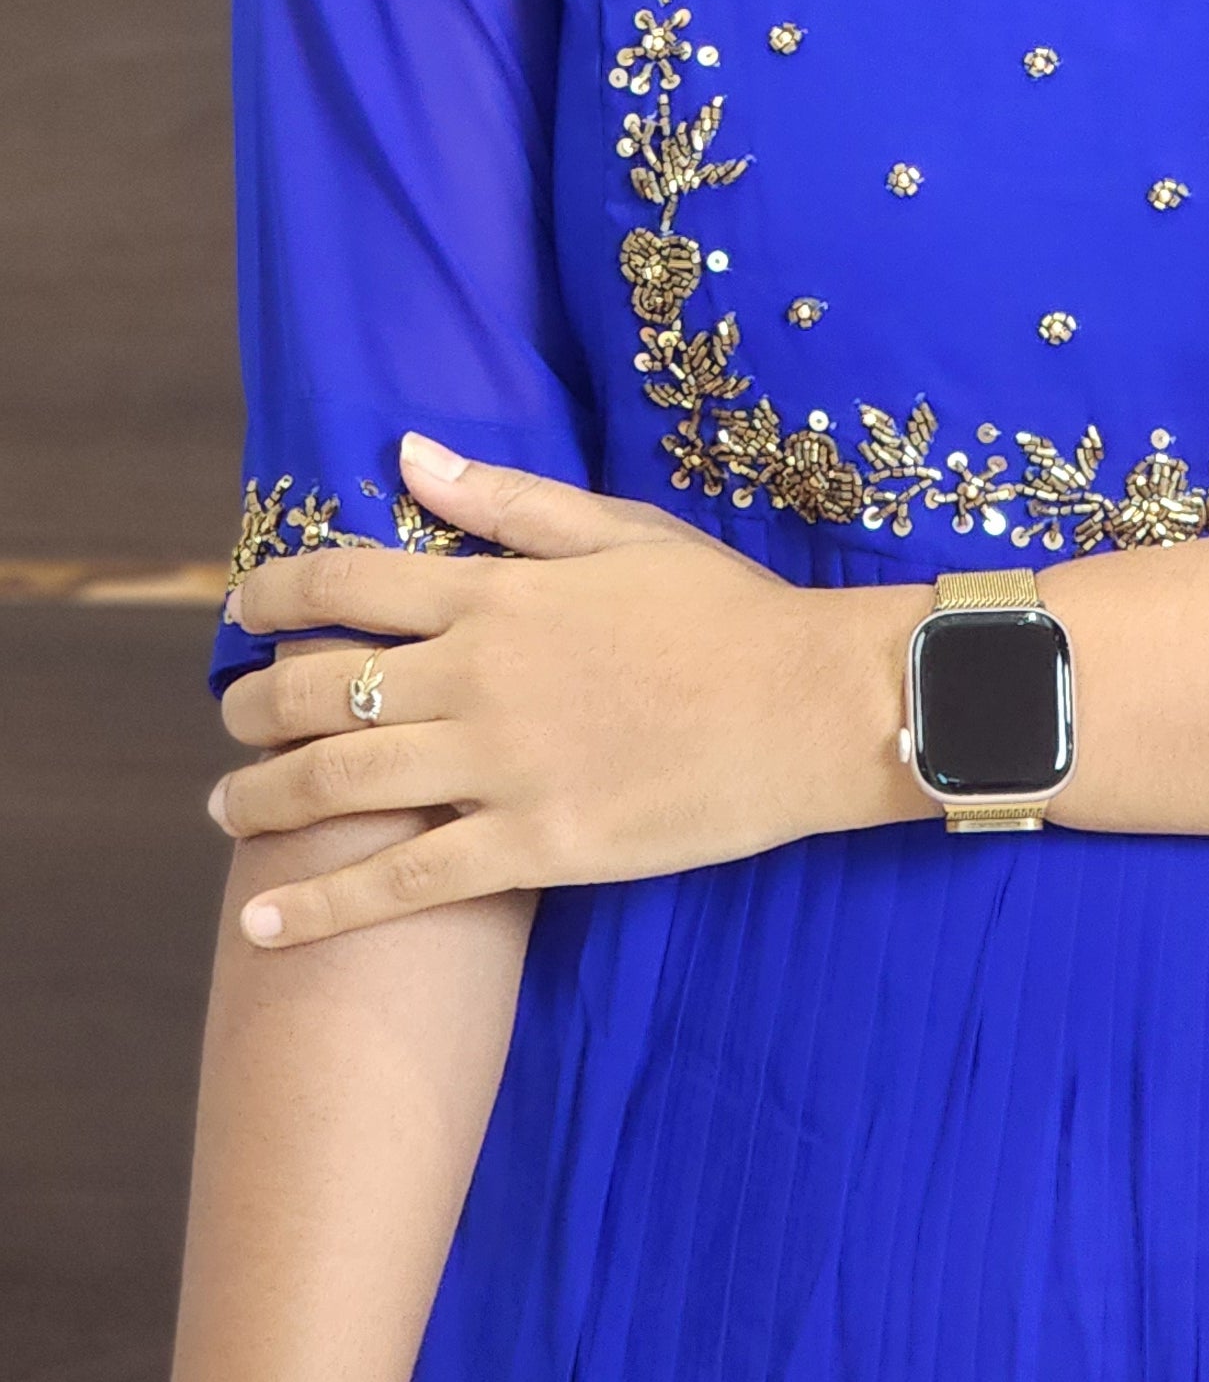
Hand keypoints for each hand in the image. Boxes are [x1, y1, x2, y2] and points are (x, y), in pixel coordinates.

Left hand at [212, 437, 932, 947]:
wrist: (809, 706)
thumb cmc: (723, 611)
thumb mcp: (619, 530)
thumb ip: (507, 501)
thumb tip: (409, 456)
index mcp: (497, 592)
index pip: (348, 580)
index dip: (275, 593)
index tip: (240, 610)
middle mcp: (478, 677)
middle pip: (320, 689)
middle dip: (250, 707)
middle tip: (228, 722)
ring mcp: (500, 767)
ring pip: (339, 785)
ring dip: (260, 799)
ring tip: (225, 810)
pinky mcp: (532, 847)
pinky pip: (402, 884)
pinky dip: (320, 906)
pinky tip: (262, 924)